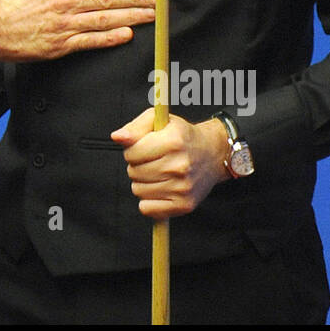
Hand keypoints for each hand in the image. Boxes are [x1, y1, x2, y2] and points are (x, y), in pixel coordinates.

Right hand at [0, 0, 155, 61]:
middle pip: (108, 0)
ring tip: (151, 16)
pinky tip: (127, 35)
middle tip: (158, 0)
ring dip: (131, 17)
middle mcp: (65, 3)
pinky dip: (110, 39)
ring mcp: (64, 26)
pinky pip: (91, 42)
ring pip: (105, 20)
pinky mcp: (60, 46)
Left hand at [111, 110, 229, 218]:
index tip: (142, 148)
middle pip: (134, 172)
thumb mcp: (158, 121)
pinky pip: (148, 209)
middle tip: (152, 160)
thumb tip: (117, 137)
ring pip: (138, 190)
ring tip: (157, 172)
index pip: (131, 153)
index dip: (132, 150)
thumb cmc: (181, 136)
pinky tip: (159, 188)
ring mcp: (183, 187)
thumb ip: (135, 127)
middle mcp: (179, 165)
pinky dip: (148, 200)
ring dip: (142, 182)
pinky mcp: (184, 204)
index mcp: (173, 141)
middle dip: (137, 165)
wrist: (212, 154)